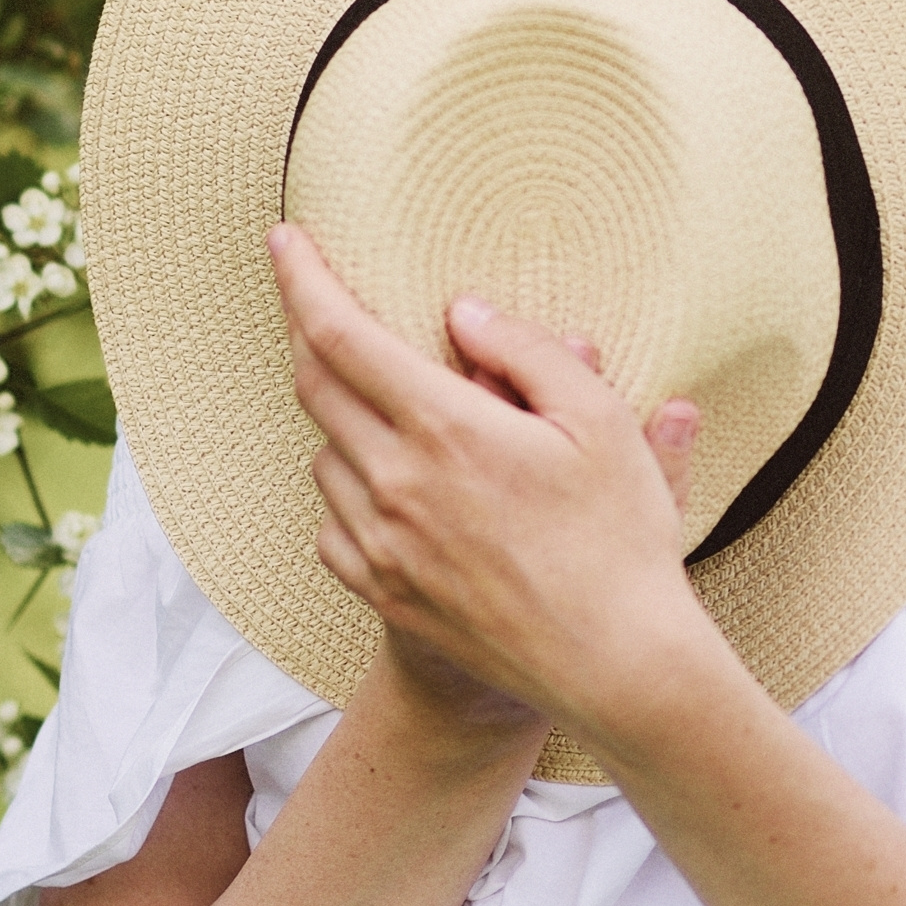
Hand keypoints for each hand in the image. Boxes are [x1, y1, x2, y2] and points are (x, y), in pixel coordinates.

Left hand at [269, 224, 708, 751]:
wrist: (617, 665)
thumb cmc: (621, 541)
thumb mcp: (601, 423)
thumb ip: (528, 353)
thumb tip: (463, 315)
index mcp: (446, 429)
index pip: (341, 334)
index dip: (303, 279)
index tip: (284, 240)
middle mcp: (395, 484)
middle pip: (316, 387)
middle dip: (311, 334)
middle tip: (324, 303)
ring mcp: (381, 545)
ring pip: (325, 456)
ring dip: (345, 420)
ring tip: (401, 413)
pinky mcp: (383, 594)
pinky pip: (333, 525)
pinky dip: (350, 492)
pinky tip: (394, 490)